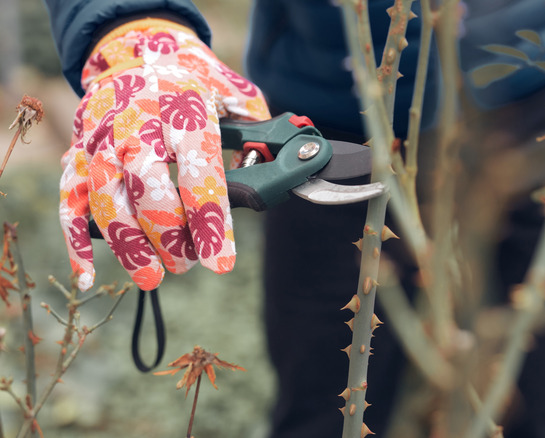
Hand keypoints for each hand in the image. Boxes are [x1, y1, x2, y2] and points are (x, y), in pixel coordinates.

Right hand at [59, 19, 269, 290]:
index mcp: (183, 108)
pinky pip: (70, 200)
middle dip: (168, 233)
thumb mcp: (236, 97)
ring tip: (153, 276)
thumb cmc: (195, 85)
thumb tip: (285, 172)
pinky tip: (91, 274)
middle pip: (147, 184)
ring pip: (106, 196)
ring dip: (129, 244)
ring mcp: (102, 138)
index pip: (198, 170)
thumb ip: (260, 134)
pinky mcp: (78, 153)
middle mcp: (138, 121)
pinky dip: (76, 240)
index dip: (209, 220)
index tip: (220, 261)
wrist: (136, 52)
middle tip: (186, 264)